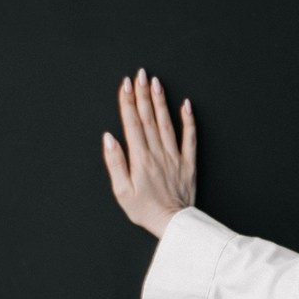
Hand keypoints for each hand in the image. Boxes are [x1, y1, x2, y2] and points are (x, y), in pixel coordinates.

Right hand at [102, 68, 195, 237]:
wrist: (174, 224)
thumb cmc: (144, 210)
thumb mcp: (121, 191)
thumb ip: (114, 162)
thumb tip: (109, 137)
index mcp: (140, 159)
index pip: (132, 124)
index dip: (127, 102)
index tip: (125, 84)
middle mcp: (157, 153)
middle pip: (148, 118)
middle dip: (143, 94)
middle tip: (141, 74)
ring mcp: (175, 156)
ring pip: (167, 123)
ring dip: (160, 101)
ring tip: (156, 82)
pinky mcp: (188, 163)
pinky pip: (190, 138)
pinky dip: (188, 120)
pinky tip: (186, 105)